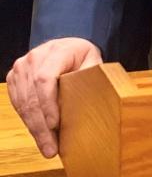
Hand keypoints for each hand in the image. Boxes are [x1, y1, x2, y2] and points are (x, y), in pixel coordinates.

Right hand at [6, 38, 102, 157]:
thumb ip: (93, 75)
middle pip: (33, 96)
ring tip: (47, 146)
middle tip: (52, 147)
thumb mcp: (93, 60)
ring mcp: (22, 67)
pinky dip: (29, 121)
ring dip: (35, 128)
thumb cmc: (82, 56)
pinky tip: (40, 133)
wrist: (67, 47)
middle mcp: (35, 57)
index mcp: (57, 51)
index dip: (48, 104)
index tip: (55, 124)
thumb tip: (93, 97)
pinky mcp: (15, 78)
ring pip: (24, 103)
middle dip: (42, 126)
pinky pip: (18, 104)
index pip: (45, 79)